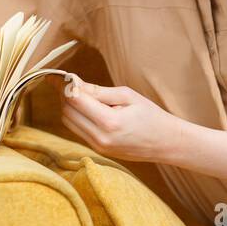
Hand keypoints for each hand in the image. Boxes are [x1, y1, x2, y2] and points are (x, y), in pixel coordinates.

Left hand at [56, 74, 183, 163]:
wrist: (166, 143)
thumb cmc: (150, 115)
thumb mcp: (128, 96)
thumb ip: (99, 91)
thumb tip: (74, 83)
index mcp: (110, 122)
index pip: (75, 101)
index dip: (65, 86)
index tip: (61, 75)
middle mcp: (100, 138)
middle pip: (68, 112)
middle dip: (65, 95)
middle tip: (70, 81)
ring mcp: (98, 147)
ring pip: (69, 123)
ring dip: (69, 106)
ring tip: (79, 93)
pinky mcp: (98, 150)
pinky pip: (78, 130)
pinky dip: (77, 117)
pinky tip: (87, 107)